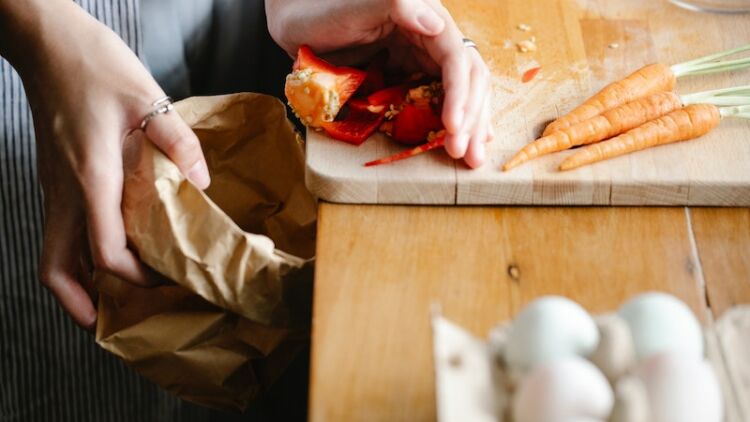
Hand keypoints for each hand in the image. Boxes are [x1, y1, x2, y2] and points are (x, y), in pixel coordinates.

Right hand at [1, 1, 209, 327]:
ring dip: (77, 286)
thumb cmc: (95, 67)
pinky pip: (60, 233)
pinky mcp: (56, 179)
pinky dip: (77, 256)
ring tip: (111, 301)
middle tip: (119, 321)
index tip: (167, 279)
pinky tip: (106, 254)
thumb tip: (201, 183)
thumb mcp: (147, 99)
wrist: (49, 45)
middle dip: (85, 306)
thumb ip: (179, 143)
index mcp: (91, 178)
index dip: (136, 277)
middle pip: (57, 271)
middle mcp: (65, 192)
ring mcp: (54, 188)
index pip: (106, 252)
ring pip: (52, 256)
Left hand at [266, 0, 492, 167]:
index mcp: (425, 18)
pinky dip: (452, 120)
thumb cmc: (321, 10)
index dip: (460, 93)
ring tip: (472, 157)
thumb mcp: (357, 6)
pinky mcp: (406, 77)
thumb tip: (436, 24)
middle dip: (471, 117)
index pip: (456, 57)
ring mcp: (420, 59)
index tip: (452, 126)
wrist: (296, 25)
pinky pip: (436, 100)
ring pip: (459, 92)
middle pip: (467, 78)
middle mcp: (430, 38)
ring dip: (469, 125)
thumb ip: (397, 5)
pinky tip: (462, 138)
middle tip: (464, 153)